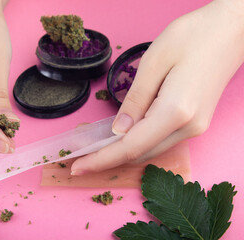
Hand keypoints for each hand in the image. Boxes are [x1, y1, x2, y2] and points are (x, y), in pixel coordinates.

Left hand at [71, 0, 243, 174]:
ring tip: (96, 148)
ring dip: (122, 152)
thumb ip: (135, 100)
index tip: (78, 167)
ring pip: (150, 149)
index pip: (130, 147)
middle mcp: (188, 127)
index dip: (101, 159)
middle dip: (108, 159)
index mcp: (175, 111)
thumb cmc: (194, 36)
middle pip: (140, 154)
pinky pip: (160, 140)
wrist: (231, 30)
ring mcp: (195, 127)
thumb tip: (119, 130)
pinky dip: (138, 142)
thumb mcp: (154, 62)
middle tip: (80, 158)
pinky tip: (122, 137)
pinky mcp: (196, 122)